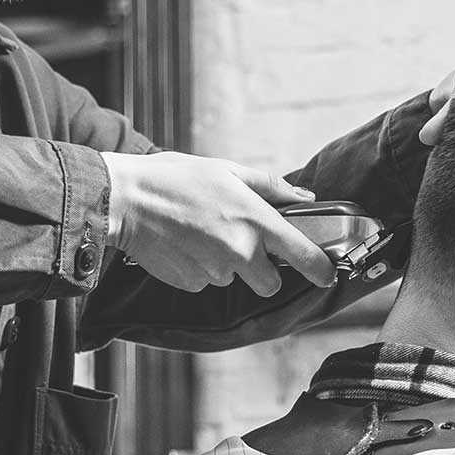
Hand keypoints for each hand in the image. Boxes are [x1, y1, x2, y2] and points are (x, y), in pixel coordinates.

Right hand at [100, 151, 337, 294]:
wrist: (126, 199)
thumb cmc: (176, 178)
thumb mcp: (228, 170)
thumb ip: (272, 187)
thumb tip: (305, 199)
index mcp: (255, 220)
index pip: (303, 255)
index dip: (321, 268)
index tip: (328, 273)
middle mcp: (239, 251)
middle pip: (271, 283)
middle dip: (264, 271)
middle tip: (245, 246)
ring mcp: (214, 271)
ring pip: (234, 279)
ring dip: (226, 264)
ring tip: (202, 233)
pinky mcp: (191, 284)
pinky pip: (207, 282)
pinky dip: (201, 268)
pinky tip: (186, 244)